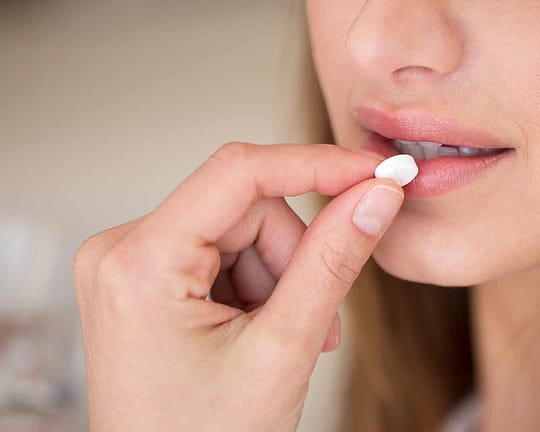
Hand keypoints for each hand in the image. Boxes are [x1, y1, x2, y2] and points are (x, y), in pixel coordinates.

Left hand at [73, 143, 402, 430]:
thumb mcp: (282, 350)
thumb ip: (332, 262)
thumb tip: (374, 197)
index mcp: (139, 263)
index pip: (240, 173)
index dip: (316, 166)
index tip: (374, 173)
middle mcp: (122, 251)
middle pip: (245, 208)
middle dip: (293, 258)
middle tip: (315, 321)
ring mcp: (130, 266)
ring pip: (240, 231)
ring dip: (279, 279)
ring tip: (284, 340)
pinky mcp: (146, 281)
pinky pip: (223, 253)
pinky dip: (257, 288)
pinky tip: (260, 333)